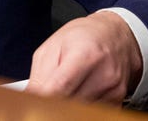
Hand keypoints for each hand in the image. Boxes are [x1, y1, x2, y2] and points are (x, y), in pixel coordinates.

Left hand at [25, 11, 142, 104]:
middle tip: (44, 97)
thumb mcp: (53, 46)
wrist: (115, 36)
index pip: (59, 89)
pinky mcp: (117, 100)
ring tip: (64, 90)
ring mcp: (113, 89)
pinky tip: (78, 93)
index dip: (42, 99)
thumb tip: (29, 98)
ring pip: (80, 111)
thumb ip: (39, 75)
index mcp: (84, 54)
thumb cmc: (83, 36)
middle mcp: (103, 73)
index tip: (33, 102)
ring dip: (67, 105)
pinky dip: (81, 107)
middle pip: (69, 104)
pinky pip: (92, 111)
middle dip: (53, 102)